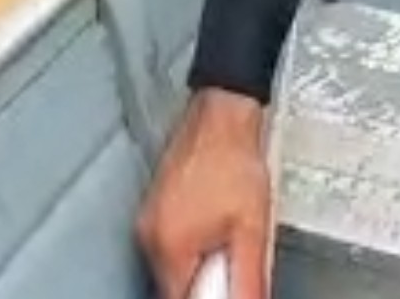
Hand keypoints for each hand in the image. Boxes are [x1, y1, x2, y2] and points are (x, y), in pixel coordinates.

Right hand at [137, 88, 272, 298]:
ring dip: (198, 264)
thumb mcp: (252, 231)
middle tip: (229, 260)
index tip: (224, 285)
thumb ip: (248, 279)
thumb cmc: (233, 161)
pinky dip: (190, 245)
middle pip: (174, 285)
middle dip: (204, 283)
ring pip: (171, 265)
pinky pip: (169, 243)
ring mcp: (148, 218)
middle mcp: (149, 234)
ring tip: (225, 238)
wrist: (221, 118)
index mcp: (170, 245)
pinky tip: (213, 226)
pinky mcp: (154, 207)